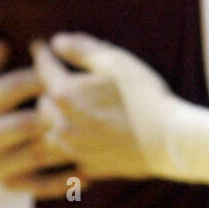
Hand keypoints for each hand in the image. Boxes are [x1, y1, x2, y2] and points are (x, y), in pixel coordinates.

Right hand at [0, 41, 83, 197]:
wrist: (7, 133)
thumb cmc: (14, 92)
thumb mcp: (0, 72)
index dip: (26, 82)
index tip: (53, 75)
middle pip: (20, 126)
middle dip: (48, 116)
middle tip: (79, 110)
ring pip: (32, 156)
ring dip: (61, 149)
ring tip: (91, 140)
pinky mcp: (10, 184)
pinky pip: (37, 186)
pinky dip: (61, 182)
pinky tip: (86, 174)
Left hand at [31, 33, 174, 180]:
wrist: (168, 140)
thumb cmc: (144, 96)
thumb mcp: (116, 62)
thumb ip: (82, 49)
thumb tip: (56, 41)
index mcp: (65, 94)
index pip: (42, 69)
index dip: (42, 54)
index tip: (39, 46)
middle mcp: (61, 124)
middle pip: (41, 106)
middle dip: (45, 93)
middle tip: (53, 84)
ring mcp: (73, 149)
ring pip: (46, 136)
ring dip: (51, 124)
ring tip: (60, 115)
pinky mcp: (87, 166)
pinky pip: (66, 156)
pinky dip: (67, 146)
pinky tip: (79, 139)